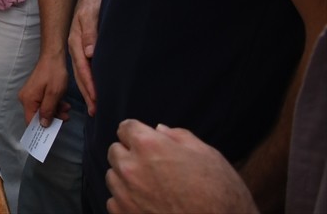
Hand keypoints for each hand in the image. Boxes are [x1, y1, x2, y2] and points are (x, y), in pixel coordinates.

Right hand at [18, 51, 70, 126]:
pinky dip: (53, 104)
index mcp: (28, 100)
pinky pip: (43, 103)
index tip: (51, 135)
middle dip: (52, 119)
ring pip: (42, 110)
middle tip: (66, 117)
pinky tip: (63, 103)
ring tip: (67, 108)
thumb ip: (48, 111)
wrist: (53, 57)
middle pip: (37, 116)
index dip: (39, 130)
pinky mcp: (36, 91)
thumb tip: (43, 125)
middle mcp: (26, 98)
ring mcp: (31, 94)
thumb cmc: (53, 74)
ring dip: (55, 111)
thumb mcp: (54, 94)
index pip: (30, 122)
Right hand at [68, 0, 106, 114]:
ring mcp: (79, 48)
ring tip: (95, 106)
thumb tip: (90, 54)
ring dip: (88, 91)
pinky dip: (89, 81)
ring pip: (82, 74)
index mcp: (76, 42)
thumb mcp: (91, 13)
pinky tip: (95, 88)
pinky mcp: (84, 47)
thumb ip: (91, 32)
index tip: (97, 100)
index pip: (83, 69)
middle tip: (95, 112)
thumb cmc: (92, 1)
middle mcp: (76, 48)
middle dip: (88, 94)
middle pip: (80, 75)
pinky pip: (85, 68)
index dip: (90, 85)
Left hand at [106, 120, 256, 213]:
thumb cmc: (220, 193)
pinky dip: (126, 201)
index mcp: (149, 146)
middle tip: (151, 165)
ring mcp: (125, 194)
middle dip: (129, 154)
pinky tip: (147, 204)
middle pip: (115, 151)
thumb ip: (178, 137)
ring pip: (113, 176)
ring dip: (126, 177)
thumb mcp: (207, 155)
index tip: (144, 140)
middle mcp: (131, 168)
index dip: (137, 132)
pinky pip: (114, 201)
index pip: (125, 127)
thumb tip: (159, 129)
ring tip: (151, 187)